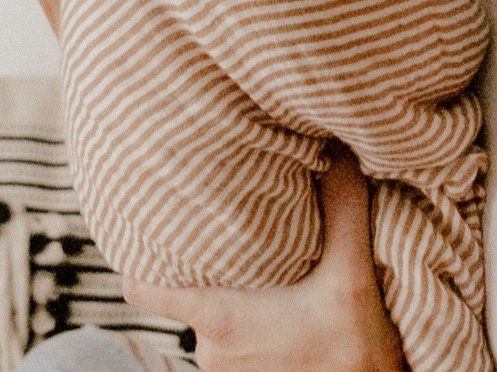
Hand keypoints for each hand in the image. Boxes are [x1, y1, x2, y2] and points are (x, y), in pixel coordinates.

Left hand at [123, 148, 403, 371]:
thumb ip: (343, 206)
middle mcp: (211, 352)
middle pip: (187, 292)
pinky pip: (230, 343)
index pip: (143, 291)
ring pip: (211, 317)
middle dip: (206, 262)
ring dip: (233, 293)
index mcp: (219, 319)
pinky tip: (277, 302)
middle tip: (227, 224)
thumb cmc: (357, 348)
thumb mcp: (353, 273)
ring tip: (260, 261)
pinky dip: (247, 322)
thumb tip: (340, 146)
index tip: (148, 224)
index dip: (139, 257)